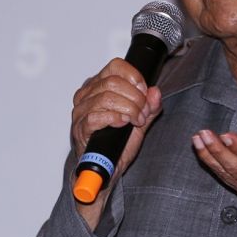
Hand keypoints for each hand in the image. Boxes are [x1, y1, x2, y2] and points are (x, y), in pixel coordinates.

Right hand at [70, 58, 161, 224]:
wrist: (106, 170)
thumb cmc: (118, 143)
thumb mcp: (140, 121)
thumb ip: (150, 106)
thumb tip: (155, 92)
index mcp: (98, 86)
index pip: (115, 66)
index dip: (134, 77)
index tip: (145, 92)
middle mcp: (86, 95)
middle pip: (113, 81)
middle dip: (135, 97)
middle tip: (143, 112)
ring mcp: (80, 112)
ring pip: (106, 97)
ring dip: (129, 109)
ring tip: (137, 121)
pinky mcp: (80, 129)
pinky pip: (96, 116)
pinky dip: (114, 117)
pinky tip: (123, 124)